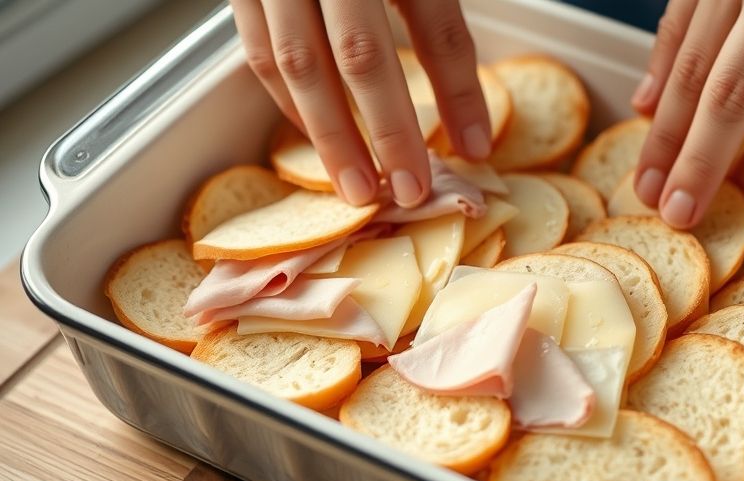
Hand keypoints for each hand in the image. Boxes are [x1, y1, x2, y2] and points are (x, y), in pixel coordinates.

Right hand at [230, 0, 489, 206]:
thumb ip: (436, 3)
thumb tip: (468, 86)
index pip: (435, 23)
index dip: (458, 90)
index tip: (477, 145)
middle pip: (361, 53)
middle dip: (390, 130)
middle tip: (412, 190)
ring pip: (298, 62)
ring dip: (330, 135)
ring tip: (360, 187)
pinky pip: (258, 50)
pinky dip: (288, 102)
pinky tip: (316, 135)